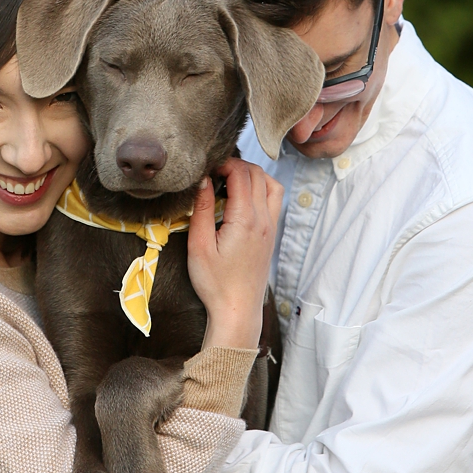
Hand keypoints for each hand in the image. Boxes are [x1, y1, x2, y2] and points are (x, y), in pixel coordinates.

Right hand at [187, 158, 282, 349]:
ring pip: (271, 184)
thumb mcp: (198, 245)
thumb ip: (201, 209)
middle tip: (214, 171)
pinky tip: (242, 198)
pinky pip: (273, 200)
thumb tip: (202, 180)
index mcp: (246, 219)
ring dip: (252, 174)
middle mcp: (264, 219)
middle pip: (258, 173)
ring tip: (229, 180)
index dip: (223, 163)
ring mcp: (271, 226)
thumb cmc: (214, 282)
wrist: (237, 309)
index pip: (241, 173)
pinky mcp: (271, 234)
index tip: (206, 168)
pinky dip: (261, 188)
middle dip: (236, 164)